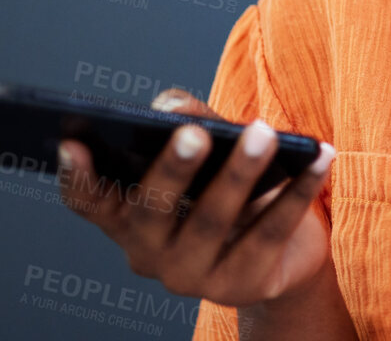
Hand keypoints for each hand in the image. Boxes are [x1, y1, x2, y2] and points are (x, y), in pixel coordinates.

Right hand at [57, 88, 336, 307]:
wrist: (284, 250)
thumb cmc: (232, 186)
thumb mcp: (207, 150)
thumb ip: (185, 120)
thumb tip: (171, 108)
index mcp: (127, 217)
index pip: (90, 202)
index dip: (77, 177)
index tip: (72, 142)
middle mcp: (149, 252)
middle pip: (151, 211)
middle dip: (172, 169)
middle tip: (195, 133)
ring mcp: (194, 275)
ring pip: (213, 222)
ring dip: (240, 174)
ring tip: (264, 133)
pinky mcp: (244, 283)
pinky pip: (272, 232)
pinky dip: (298, 191)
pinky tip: (319, 156)